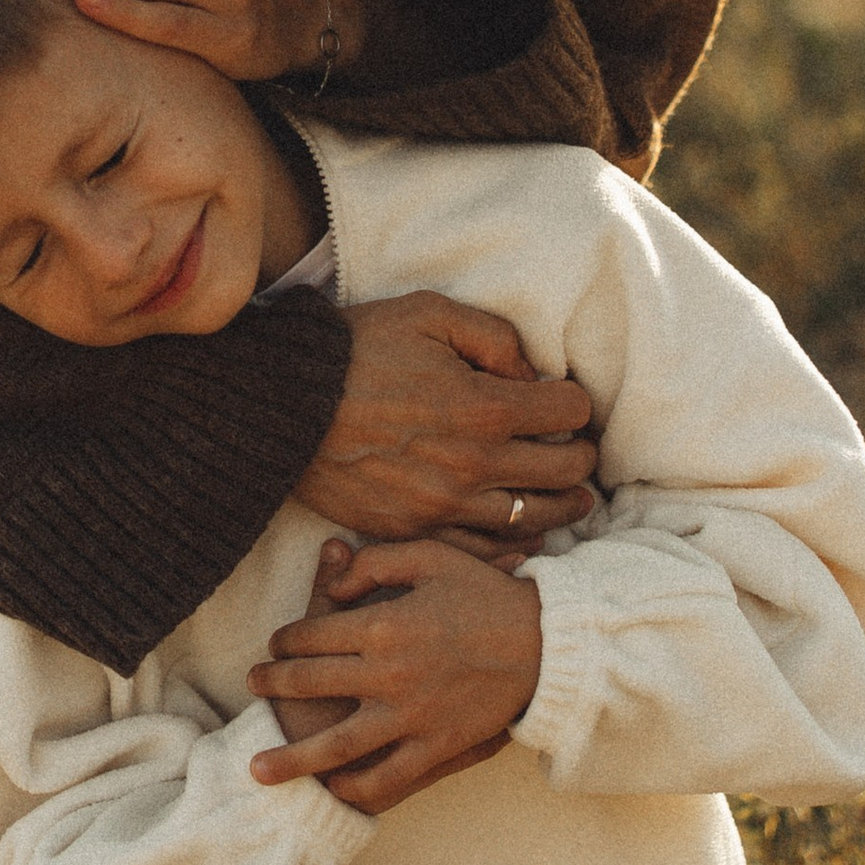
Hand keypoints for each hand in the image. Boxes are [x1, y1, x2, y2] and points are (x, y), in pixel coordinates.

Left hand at [249, 536, 544, 814]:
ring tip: (257, 769)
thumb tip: (332, 576)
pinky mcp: (436, 748)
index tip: (274, 645)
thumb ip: (375, 563)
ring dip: (291, 758)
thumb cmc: (487, 594)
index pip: (311, 636)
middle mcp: (388, 676)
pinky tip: (333, 787)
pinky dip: (356, 787)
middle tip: (252, 686)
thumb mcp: (432, 557)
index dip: (285, 640)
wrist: (546, 645)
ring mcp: (410, 718)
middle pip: (310, 684)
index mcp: (383, 626)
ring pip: (335, 746)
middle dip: (273, 685)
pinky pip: (387, 776)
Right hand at [296, 293, 595, 547]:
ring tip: (568, 495)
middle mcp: (474, 465)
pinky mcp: (415, 530)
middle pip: (566, 472)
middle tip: (578, 448)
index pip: (572, 412)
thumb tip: (532, 372)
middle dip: (581, 456)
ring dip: (560, 505)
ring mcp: (444, 506)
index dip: (576, 402)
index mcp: (485, 407)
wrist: (284, 406)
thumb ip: (494, 336)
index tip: (565, 401)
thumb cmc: (356, 350)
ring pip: (534, 519)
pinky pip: (483, 551)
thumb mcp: (428, 313)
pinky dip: (513, 543)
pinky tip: (522, 529)